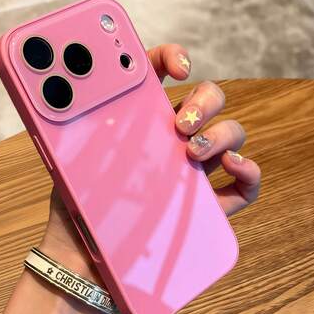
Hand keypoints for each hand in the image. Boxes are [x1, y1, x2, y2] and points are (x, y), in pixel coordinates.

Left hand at [39, 44, 260, 285]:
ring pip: (230, 134)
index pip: (162, 74)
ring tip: (192, 152)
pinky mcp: (207, 204)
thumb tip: (66, 87)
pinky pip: (244, 185)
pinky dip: (248, 171)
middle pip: (208, 99)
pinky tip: (232, 167)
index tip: (180, 67)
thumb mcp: (68, 157)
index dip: (174, 58)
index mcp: (142, 120)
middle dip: (204, 101)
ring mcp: (193, 170)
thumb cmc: (75, 203)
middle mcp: (171, 139)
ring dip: (221, 134)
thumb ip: (73, 122)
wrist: (83, 255)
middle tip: (181, 123)